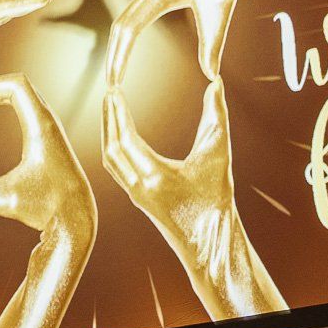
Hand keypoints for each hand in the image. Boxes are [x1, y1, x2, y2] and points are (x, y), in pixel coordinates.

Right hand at [0, 75, 95, 243]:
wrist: (77, 217)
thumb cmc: (48, 206)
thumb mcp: (9, 200)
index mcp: (41, 126)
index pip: (17, 85)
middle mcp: (48, 122)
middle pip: (20, 86)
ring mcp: (50, 129)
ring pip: (25, 96)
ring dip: (0, 95)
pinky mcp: (49, 138)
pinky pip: (28, 107)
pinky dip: (10, 104)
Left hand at [102, 79, 284, 318]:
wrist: (211, 244)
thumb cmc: (216, 201)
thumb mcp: (219, 156)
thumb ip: (216, 118)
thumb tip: (216, 83)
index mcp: (154, 177)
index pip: (126, 138)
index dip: (118, 112)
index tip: (114, 89)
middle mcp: (138, 187)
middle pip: (111, 148)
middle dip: (108, 118)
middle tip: (109, 92)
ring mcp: (135, 195)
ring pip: (110, 160)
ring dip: (108, 132)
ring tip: (110, 109)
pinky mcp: (138, 199)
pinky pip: (117, 169)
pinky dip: (114, 147)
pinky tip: (119, 136)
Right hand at [106, 0, 259, 86]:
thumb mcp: (223, 7)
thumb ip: (213, 43)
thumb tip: (211, 75)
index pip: (128, 30)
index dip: (119, 58)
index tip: (114, 84)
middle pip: (120, 25)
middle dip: (113, 56)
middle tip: (112, 86)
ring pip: (127, 17)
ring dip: (119, 45)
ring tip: (117, 71)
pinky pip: (138, 11)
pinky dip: (129, 32)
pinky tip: (132, 45)